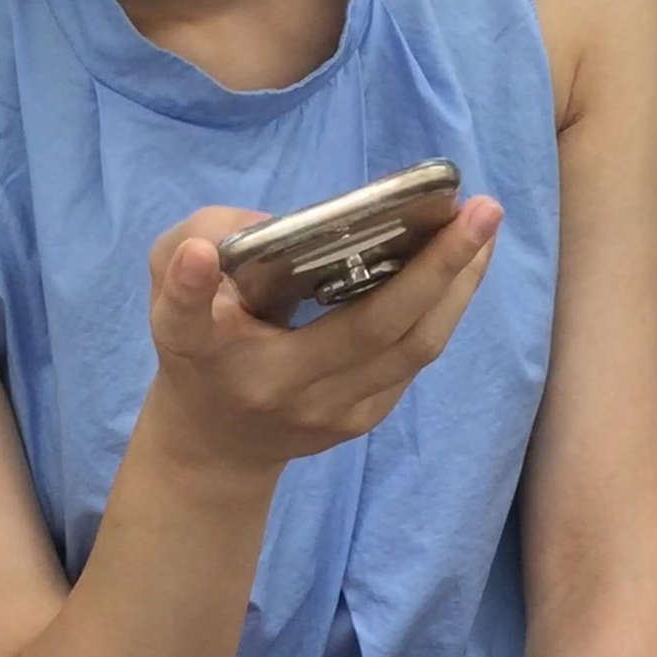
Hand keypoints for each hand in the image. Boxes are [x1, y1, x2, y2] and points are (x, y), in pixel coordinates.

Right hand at [147, 198, 501, 478]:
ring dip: (458, 285)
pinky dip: (447, 307)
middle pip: (367, 330)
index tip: (195, 256)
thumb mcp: (171, 297)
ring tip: (485, 227)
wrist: (218, 448)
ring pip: (412, 348)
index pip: (186, 323)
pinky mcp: (362, 420)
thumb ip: (200, 247)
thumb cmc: (201, 350)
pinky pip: (415, 358)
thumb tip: (284, 224)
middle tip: (478, 209)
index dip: (189, 288)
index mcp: (208, 353)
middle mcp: (275, 388)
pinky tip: (465, 263)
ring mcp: (329, 413)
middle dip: (433, 268)